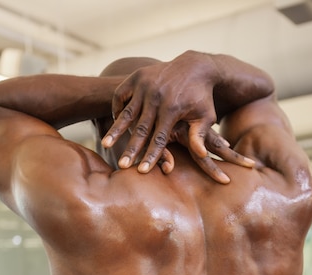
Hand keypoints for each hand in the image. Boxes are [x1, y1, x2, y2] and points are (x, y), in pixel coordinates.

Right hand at [101, 51, 254, 181]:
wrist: (194, 66)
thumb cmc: (200, 98)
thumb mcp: (206, 116)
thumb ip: (200, 136)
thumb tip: (202, 155)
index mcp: (172, 108)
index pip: (159, 138)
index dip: (151, 155)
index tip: (142, 171)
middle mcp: (156, 96)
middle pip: (140, 129)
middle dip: (131, 149)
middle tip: (122, 166)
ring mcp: (145, 85)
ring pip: (127, 113)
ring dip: (115, 130)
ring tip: (105, 145)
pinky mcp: (137, 76)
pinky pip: (121, 95)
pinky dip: (116, 109)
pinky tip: (114, 123)